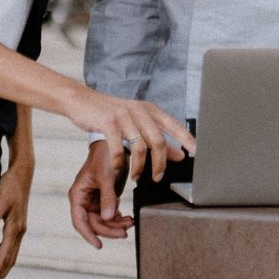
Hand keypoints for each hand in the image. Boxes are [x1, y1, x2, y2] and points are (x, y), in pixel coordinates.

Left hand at [0, 160, 33, 278]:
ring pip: (12, 256)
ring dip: (3, 270)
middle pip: (9, 260)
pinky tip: (0, 262)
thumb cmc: (10, 186)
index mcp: (15, 229)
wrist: (22, 173)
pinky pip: (11, 248)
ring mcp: (19, 230)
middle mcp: (19, 232)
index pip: (3, 257)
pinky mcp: (17, 226)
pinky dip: (5, 259)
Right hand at [62, 88, 192, 182]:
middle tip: (158, 178)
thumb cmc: (111, 114)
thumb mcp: (136, 123)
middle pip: (158, 140)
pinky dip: (119, 163)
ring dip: (139, 167)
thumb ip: (158, 138)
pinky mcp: (108, 122)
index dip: (186, 139)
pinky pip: (118, 148)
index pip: (173, 125)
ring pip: (139, 147)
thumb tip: (180, 154)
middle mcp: (139, 111)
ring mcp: (123, 116)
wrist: (82, 101)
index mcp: (149, 109)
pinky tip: (117, 169)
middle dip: (160, 163)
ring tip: (136, 177)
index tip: (196, 152)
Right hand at [68, 138, 133, 247]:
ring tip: (130, 222)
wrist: (115, 143)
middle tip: (125, 232)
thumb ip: (107, 198)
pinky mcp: (104, 198)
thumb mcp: (106, 177)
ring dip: (116, 225)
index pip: (79, 221)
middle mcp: (84, 199)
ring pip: (103, 221)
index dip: (88, 235)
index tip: (99, 245)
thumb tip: (109, 218)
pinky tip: (129, 218)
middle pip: (94, 224)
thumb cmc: (105, 156)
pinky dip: (119, 219)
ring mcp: (94, 200)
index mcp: (78, 194)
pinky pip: (110, 215)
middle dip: (109, 230)